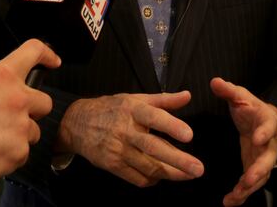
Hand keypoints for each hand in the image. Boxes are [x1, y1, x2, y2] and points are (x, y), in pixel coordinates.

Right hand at [0, 39, 60, 202]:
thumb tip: (6, 85)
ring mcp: (21, 126)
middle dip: (32, 109)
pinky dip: (11, 154)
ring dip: (19, 134)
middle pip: (44, 101)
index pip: (33, 51)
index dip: (46, 53)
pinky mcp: (19, 151)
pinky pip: (23, 151)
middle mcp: (17, 98)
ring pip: (33, 129)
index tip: (53, 61)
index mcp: (2, 76)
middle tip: (10, 118)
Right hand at [56, 91, 203, 186]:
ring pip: (148, 166)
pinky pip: (137, 178)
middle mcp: (126, 130)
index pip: (154, 117)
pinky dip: (153, 179)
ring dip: (170, 173)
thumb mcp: (135, 99)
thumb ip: (163, 100)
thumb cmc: (111, 108)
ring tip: (189, 175)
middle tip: (198, 169)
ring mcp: (118, 150)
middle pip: (154, 148)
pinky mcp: (113, 165)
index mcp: (133, 110)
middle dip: (178, 160)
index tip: (189, 135)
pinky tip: (162, 176)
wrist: (78, 123)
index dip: (171, 126)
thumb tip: (188, 95)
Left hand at [210, 78, 276, 206]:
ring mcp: (263, 159)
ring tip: (234, 196)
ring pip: (261, 176)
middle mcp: (268, 144)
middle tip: (248, 179)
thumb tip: (214, 81)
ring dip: (249, 187)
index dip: (263, 133)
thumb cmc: (252, 108)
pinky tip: (229, 201)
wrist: (266, 121)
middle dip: (259, 169)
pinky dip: (242, 194)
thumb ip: (228, 90)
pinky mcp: (255, 169)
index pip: (267, 127)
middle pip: (268, 159)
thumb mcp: (241, 97)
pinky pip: (251, 184)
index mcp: (266, 122)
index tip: (256, 138)